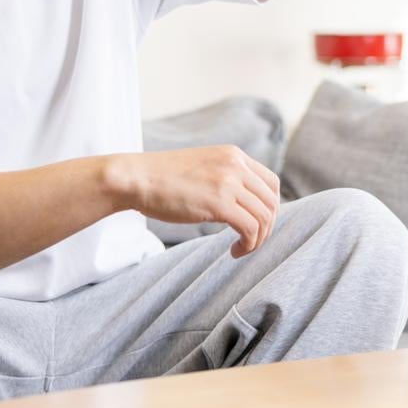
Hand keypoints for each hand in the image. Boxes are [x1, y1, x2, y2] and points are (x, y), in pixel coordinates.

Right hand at [109, 145, 281, 256]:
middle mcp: (235, 165)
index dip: (269, 208)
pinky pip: (250, 228)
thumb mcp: (201, 167)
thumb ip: (224, 177)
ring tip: (241, 249)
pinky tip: (234, 252)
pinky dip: (249, 244)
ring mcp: (228, 183)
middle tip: (250, 241)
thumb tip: (240, 203)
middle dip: (267, 226)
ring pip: (265, 217)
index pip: (271, 183)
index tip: (255, 224)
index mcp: (233, 155)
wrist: (135, 178)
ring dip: (258, 239)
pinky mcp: (219, 203)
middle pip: (272, 201)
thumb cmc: (161, 178)